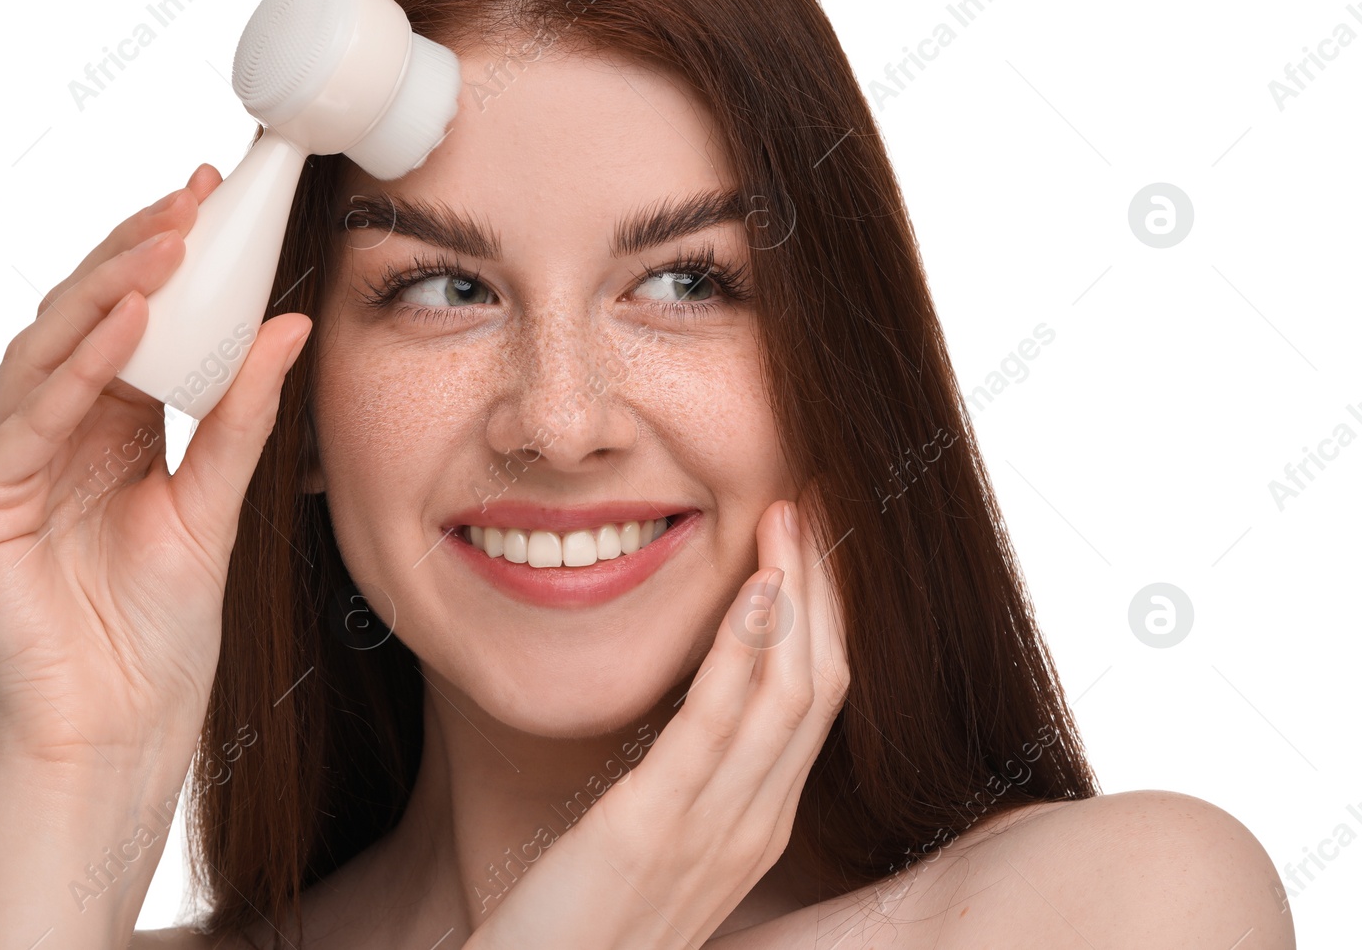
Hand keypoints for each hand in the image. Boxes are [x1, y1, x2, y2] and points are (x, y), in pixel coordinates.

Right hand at [0, 164, 311, 770]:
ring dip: (107, 291)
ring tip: (167, 242)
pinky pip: (24, 418)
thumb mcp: (215, 505)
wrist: (121, 735)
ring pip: (45, 351)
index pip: (130, 323)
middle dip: (137, 254)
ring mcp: (5, 466)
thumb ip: (243, 418)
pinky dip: (74, 366)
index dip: (167, 261)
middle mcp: (49, 436)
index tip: (216, 202)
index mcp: (106, 431)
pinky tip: (124, 322)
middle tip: (194, 197)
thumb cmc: (160, 636)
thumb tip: (289, 327)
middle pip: (83, 321)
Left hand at [466, 498, 849, 949]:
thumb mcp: (657, 844)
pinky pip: (717, 726)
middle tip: (820, 504)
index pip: (817, 701)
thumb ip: (687, 782)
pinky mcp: (653, 825)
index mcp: (756, 824)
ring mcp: (713, 829)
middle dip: (827, 588)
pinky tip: (756, 590)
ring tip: (792, 518)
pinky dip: (745, 651)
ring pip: (789, 693)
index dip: (828, 615)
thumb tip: (691, 710)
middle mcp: (753, 825)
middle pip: (821, 684)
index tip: (819, 543)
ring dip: (798, 596)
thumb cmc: (584, 920)